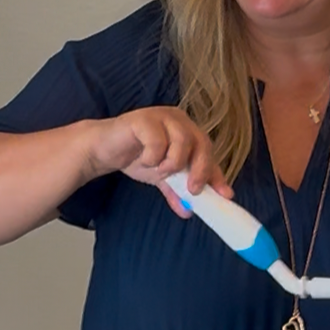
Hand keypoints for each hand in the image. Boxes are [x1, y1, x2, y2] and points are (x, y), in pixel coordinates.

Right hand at [90, 106, 231, 214]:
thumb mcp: (162, 178)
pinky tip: (143, 160)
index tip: (225, 195)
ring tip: (159, 171)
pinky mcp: (143, 119)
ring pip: (182, 142)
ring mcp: (162, 117)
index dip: (217, 174)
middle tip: (192, 189)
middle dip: (200, 170)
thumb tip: (188, 212)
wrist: (105, 149)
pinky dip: (152, 157)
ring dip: (172, 164)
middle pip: (202, 144)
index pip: (209, 153)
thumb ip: (177, 192)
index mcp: (188, 132)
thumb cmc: (137, 156)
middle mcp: (179, 121)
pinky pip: (156, 141)